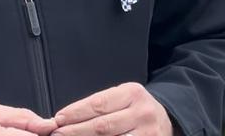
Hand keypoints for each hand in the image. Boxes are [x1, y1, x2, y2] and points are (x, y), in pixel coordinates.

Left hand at [52, 83, 172, 135]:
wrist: (167, 122)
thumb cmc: (137, 110)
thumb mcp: (123, 98)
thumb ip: (99, 106)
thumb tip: (65, 118)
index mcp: (133, 94)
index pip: (98, 104)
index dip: (76, 113)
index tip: (58, 119)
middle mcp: (142, 113)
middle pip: (101, 126)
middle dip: (75, 132)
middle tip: (57, 135)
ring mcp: (147, 134)